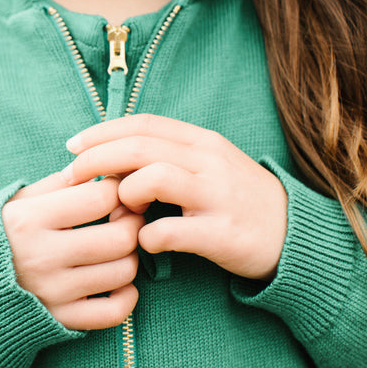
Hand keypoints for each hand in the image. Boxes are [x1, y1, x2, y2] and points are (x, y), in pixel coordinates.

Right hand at [2, 172, 142, 330]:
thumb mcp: (19, 200)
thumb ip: (60, 184)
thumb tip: (104, 170)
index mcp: (29, 220)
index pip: (100, 198)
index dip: (117, 190)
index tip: (113, 191)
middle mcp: (41, 256)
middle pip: (119, 237)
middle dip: (131, 222)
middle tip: (125, 217)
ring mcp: (52, 292)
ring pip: (123, 272)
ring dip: (129, 256)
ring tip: (116, 247)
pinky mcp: (60, 319)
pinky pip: (113, 312)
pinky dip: (127, 296)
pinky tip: (118, 282)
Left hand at [62, 114, 287, 280]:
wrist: (294, 234)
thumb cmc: (236, 199)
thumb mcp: (206, 166)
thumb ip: (165, 157)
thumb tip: (111, 160)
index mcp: (201, 141)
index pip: (143, 124)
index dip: (102, 132)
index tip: (73, 146)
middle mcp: (208, 161)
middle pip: (139, 147)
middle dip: (96, 159)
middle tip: (72, 176)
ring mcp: (217, 195)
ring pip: (154, 178)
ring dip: (124, 194)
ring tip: (120, 211)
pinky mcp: (222, 232)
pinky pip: (170, 231)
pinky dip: (148, 237)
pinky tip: (145, 242)